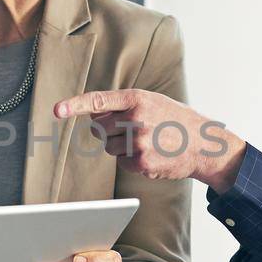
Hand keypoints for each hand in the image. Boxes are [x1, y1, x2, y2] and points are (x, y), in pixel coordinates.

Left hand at [54, 90, 244, 189]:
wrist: (204, 145)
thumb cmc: (176, 121)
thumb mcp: (153, 102)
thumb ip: (123, 105)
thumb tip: (92, 114)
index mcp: (137, 98)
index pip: (99, 100)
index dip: (75, 105)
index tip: (57, 110)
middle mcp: (136, 119)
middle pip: (99, 127)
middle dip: (108, 129)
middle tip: (130, 129)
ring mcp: (138, 142)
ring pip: (109, 146)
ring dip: (121, 145)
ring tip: (147, 141)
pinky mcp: (141, 162)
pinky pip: (121, 161)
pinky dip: (131, 159)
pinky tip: (151, 153)